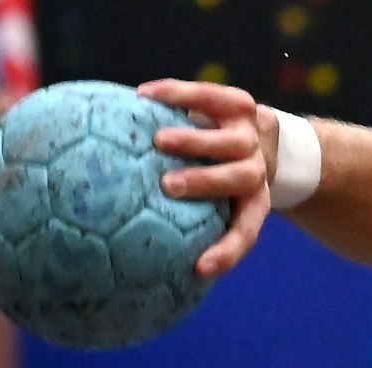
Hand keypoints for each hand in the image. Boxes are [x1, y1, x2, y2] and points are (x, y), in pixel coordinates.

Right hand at [139, 79, 274, 277]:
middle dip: (205, 182)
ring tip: (159, 140)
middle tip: (168, 185)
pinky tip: (145, 95)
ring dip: (195, 140)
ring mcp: (250, 136)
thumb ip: (172, 218)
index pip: (244, 234)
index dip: (226, 254)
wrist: (259, 132)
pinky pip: (210, 96)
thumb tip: (112, 241)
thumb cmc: (214, 176)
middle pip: (239, 178)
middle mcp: (256, 171)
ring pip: (231, 141)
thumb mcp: (206, 201)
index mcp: (252, 204)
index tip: (198, 269)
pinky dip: (179, 94)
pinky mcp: (240, 104)